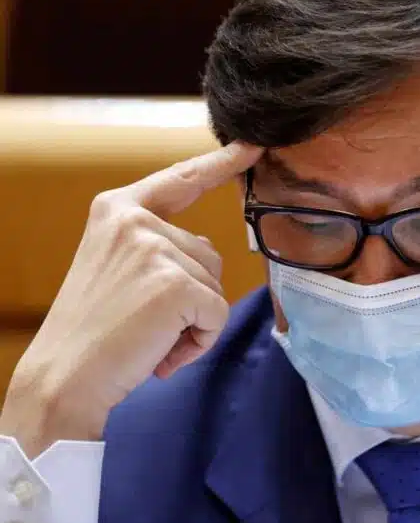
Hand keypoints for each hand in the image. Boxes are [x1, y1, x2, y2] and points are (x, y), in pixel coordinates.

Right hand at [1, 142, 262, 457]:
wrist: (64, 377)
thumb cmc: (94, 331)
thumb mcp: (119, 269)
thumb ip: (159, 248)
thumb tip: (206, 251)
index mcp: (118, 210)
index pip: (181, 179)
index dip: (221, 164)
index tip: (251, 145)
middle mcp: (135, 220)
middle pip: (208, 254)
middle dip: (192, 296)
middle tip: (149, 325)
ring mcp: (154, 248)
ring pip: (215, 286)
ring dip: (195, 321)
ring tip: (153, 339)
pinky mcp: (174, 283)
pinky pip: (217, 313)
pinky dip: (201, 340)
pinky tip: (165, 353)